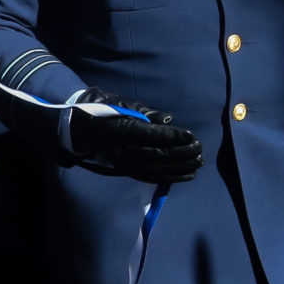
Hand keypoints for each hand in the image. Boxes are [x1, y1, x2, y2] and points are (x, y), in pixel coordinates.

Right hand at [67, 92, 202, 183]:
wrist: (84, 130)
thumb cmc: (107, 113)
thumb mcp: (123, 106)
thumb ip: (147, 113)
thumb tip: (169, 120)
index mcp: (120, 131)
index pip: (150, 136)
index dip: (173, 137)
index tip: (190, 134)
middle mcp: (123, 151)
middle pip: (157, 155)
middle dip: (182, 152)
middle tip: (199, 146)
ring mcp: (125, 164)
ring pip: (158, 169)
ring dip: (181, 166)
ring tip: (198, 160)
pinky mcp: (129, 172)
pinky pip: (153, 177)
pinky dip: (173, 177)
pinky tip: (189, 174)